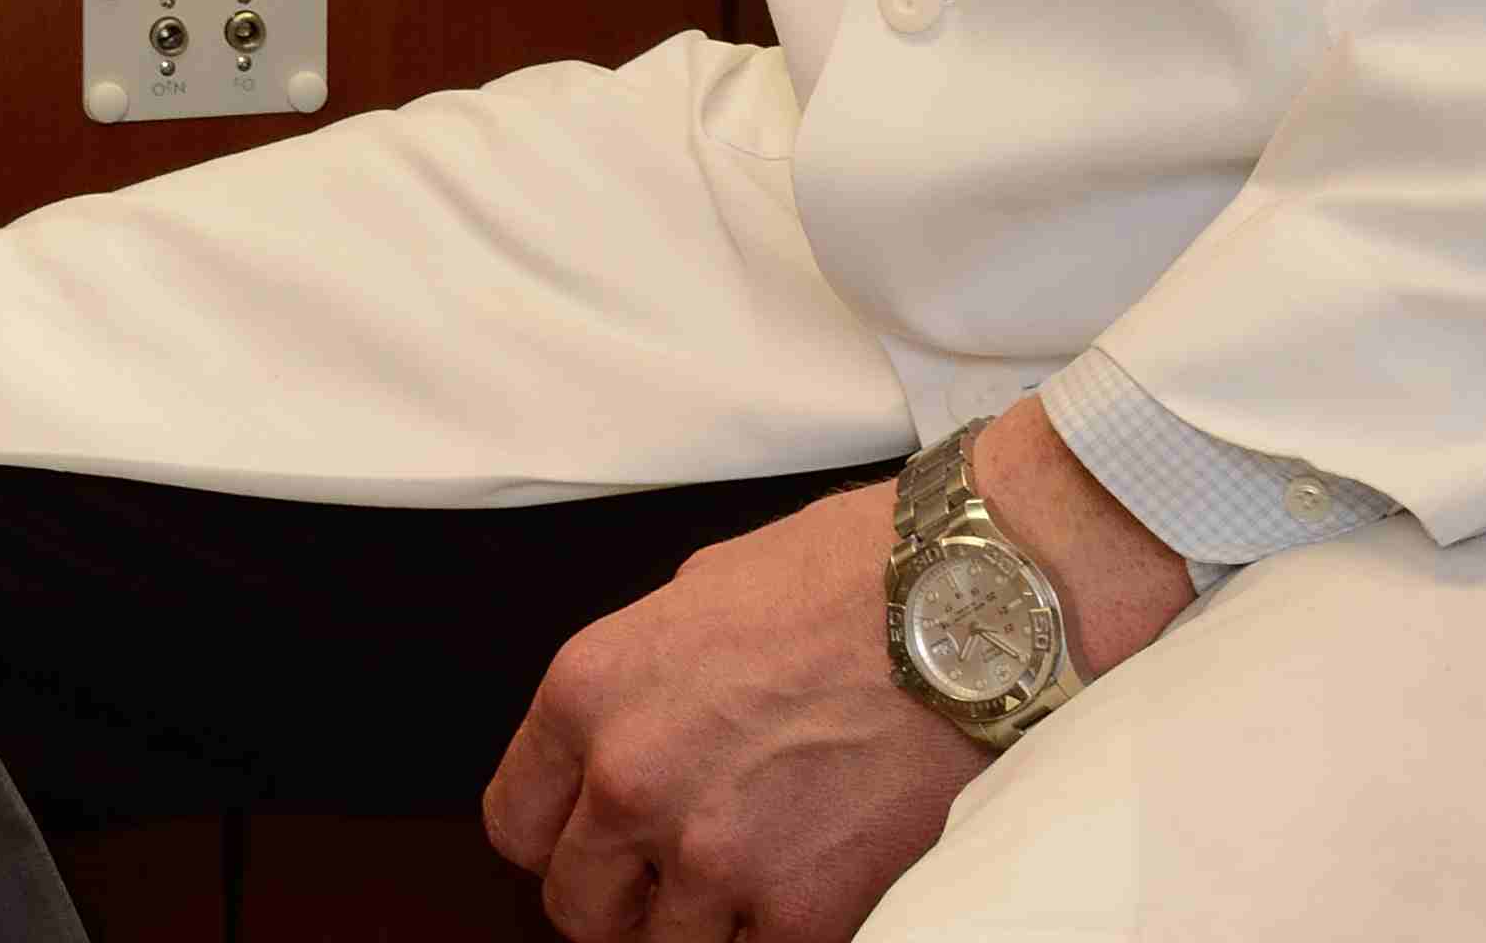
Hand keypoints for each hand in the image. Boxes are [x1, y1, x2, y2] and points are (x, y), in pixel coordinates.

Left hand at [481, 410, 1184, 941]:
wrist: (969, 607)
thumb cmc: (848, 578)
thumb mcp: (695, 599)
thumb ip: (641, 688)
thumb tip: (630, 737)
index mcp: (589, 694)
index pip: (516, 825)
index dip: (562, 841)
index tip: (601, 845)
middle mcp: (630, 781)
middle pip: (578, 907)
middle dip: (626, 898)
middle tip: (683, 873)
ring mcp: (712, 856)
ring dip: (708, 924)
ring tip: (766, 868)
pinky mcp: (800, 911)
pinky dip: (779, 933)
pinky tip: (818, 882)